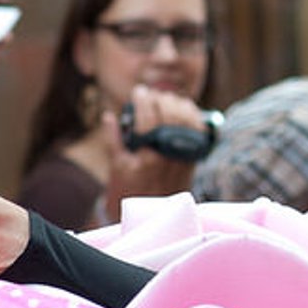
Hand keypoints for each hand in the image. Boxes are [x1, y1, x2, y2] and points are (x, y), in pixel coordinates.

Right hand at [103, 84, 204, 218]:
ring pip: (187, 118)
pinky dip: (193, 114)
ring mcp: (185, 154)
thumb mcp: (117, 166)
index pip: (147, 118)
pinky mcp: (195, 156)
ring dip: (176, 103)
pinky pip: (199, 129)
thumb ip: (113, 138)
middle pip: (169, 114)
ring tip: (165, 98)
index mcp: (146, 156)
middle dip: (159, 98)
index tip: (138, 92)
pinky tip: (184, 107)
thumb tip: (108, 115)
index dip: (142, 100)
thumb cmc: (131, 190)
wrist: (154, 214)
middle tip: (151, 94)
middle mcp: (169, 154)